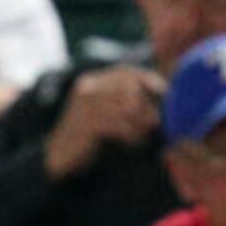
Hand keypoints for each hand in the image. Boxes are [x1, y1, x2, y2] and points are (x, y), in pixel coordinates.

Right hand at [45, 65, 164, 180]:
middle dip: (148, 105)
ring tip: (145, 135)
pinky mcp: (86, 124)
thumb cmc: (90, 133)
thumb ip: (126, 101)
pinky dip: (132, 135)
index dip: (149, 79)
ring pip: (128, 106)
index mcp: (93, 81)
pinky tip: (133, 143)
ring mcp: (85, 105)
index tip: (165, 93)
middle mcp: (88, 88)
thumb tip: (163, 97)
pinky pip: (119, 125)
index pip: (125, 71)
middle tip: (156, 123)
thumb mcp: (106, 112)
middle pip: (130, 87)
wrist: (60, 154)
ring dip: (142, 123)